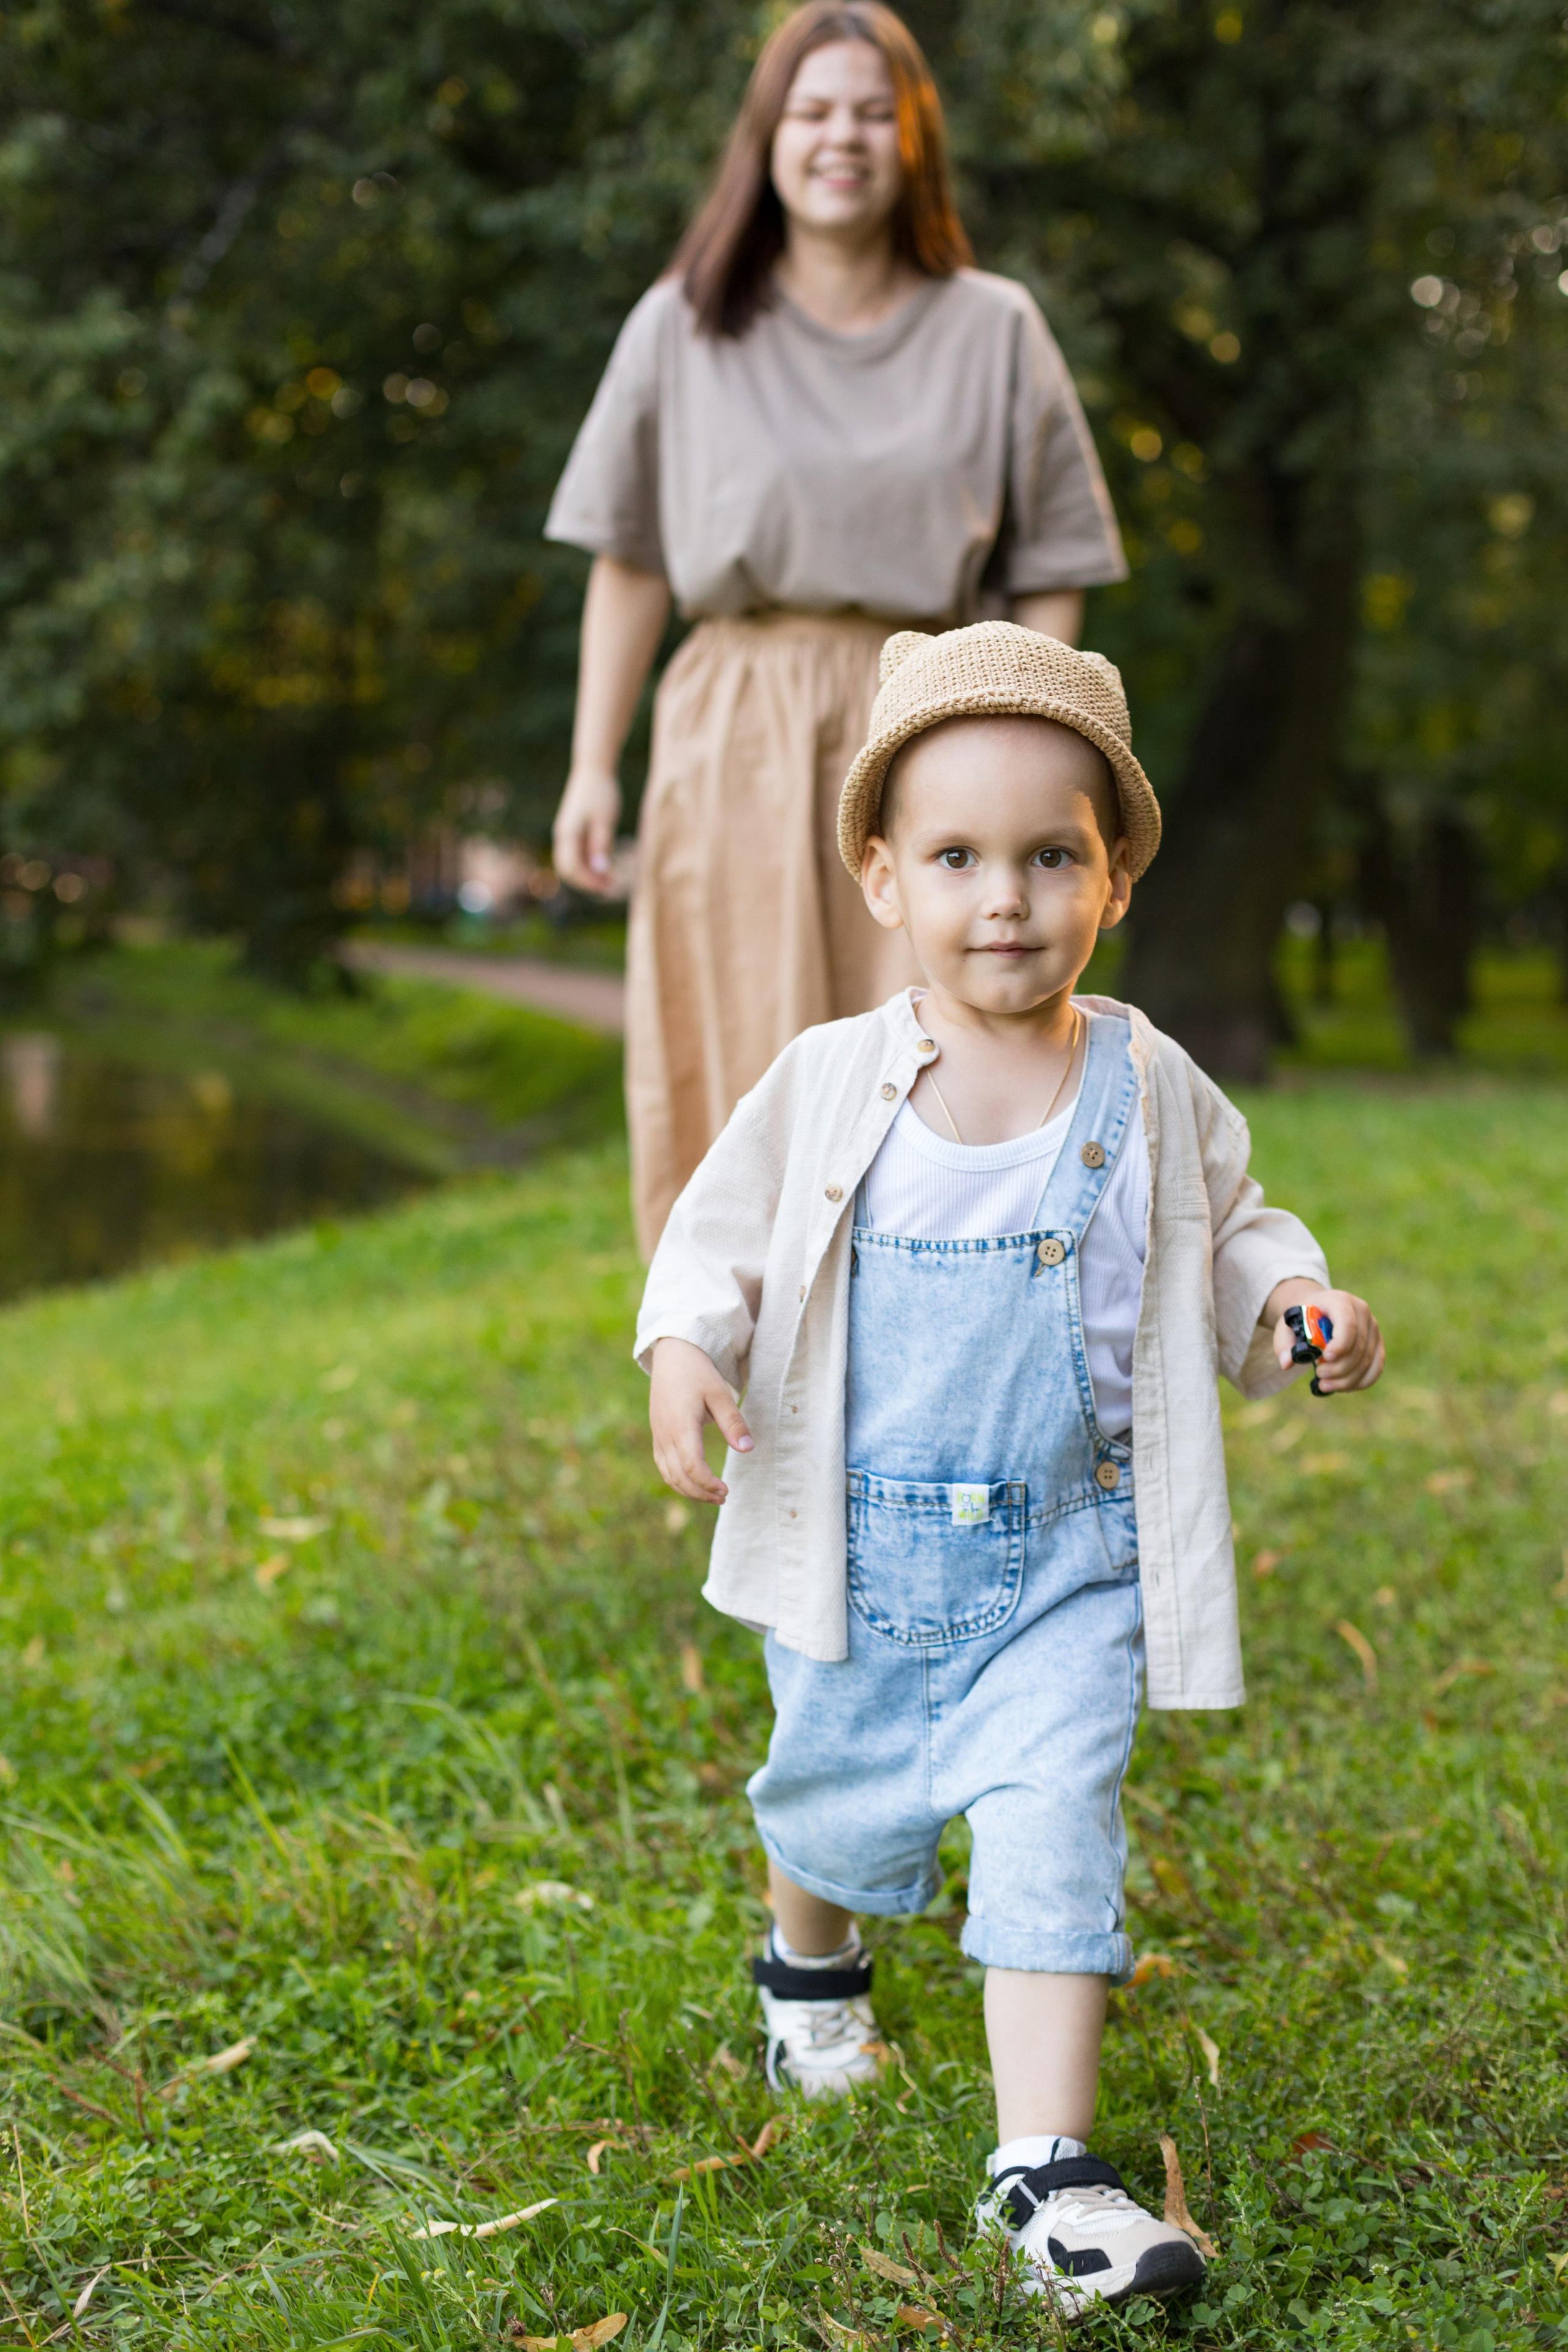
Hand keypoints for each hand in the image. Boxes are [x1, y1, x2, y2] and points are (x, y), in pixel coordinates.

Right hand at [552, 766, 621, 894]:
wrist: (593, 770)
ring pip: (571, 864)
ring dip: (588, 875)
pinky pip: (577, 855)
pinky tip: (606, 867)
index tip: (607, 886)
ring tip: (610, 880)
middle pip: (567, 870)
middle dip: (586, 882)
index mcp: (567, 834)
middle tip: (610, 887)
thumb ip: (601, 844)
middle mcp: (563, 836)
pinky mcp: (574, 832)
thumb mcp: (606, 820)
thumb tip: (599, 870)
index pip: (571, 867)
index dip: (588, 881)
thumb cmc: (602, 792)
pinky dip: (589, 865)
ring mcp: (567, 834)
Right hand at [650, 1337, 753, 1503]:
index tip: (726, 1490)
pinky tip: (694, 1482)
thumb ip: (733, 1423)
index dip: (708, 1483)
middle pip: (678, 1476)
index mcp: (681, 1425)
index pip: (691, 1465)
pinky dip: (677, 1480)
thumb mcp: (720, 1394)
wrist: (673, 1355)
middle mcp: (665, 1434)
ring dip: (689, 1490)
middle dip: (700, 1493)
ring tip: (712, 1495)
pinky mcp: (657, 1435)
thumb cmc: (699, 1373)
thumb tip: (748, 1450)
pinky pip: (663, 1466)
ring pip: (668, 1474)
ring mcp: (658, 1435)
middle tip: (723, 1497)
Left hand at [1266, 1282, 1383, 1392]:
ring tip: (1325, 1385)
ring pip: (1367, 1360)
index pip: (1347, 1324)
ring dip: (1347, 1379)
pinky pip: (1377, 1367)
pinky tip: (1343, 1388)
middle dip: (1339, 1368)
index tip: (1325, 1359)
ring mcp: (1373, 1327)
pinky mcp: (1377, 1343)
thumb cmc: (1303, 1318)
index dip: (1340, 1344)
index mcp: (1340, 1301)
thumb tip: (1286, 1363)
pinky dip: (1361, 1381)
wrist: (1319, 1309)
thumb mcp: (1287, 1325)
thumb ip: (1284, 1343)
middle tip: (1319, 1376)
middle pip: (1358, 1346)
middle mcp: (1361, 1311)